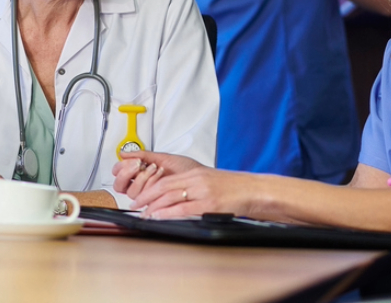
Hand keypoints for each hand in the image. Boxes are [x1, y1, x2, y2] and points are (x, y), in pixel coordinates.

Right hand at [112, 151, 203, 194]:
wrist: (201, 178)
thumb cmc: (187, 170)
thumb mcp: (163, 158)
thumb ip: (143, 155)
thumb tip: (123, 153)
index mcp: (141, 176)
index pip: (119, 176)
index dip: (120, 169)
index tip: (127, 160)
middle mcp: (142, 188)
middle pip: (120, 186)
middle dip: (127, 173)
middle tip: (136, 164)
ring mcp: (149, 197)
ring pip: (133, 192)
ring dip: (142, 176)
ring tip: (154, 167)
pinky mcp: (157, 204)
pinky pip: (146, 196)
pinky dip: (151, 181)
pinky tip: (159, 173)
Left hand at [128, 166, 257, 219]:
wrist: (254, 190)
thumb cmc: (233, 188)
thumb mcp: (209, 181)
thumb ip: (191, 186)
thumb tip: (173, 197)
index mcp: (195, 173)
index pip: (165, 180)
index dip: (149, 188)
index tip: (139, 196)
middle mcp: (197, 180)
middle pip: (164, 187)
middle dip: (147, 197)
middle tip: (136, 206)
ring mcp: (203, 192)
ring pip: (171, 198)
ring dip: (154, 207)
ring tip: (145, 214)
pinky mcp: (210, 204)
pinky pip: (184, 209)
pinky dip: (168, 214)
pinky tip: (160, 217)